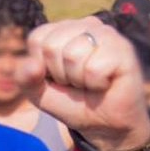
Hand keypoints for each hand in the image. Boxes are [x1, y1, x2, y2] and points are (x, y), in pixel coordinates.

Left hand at [15, 17, 149, 150]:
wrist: (106, 125)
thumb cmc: (75, 103)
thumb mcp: (41, 94)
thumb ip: (26, 78)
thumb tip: (33, 65)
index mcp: (65, 29)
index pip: (37, 39)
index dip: (43, 68)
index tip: (61, 78)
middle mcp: (86, 25)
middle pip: (52, 46)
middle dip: (61, 75)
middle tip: (79, 83)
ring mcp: (106, 34)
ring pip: (73, 55)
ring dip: (79, 80)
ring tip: (92, 83)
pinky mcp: (123, 48)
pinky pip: (94, 68)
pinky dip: (96, 84)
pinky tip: (106, 83)